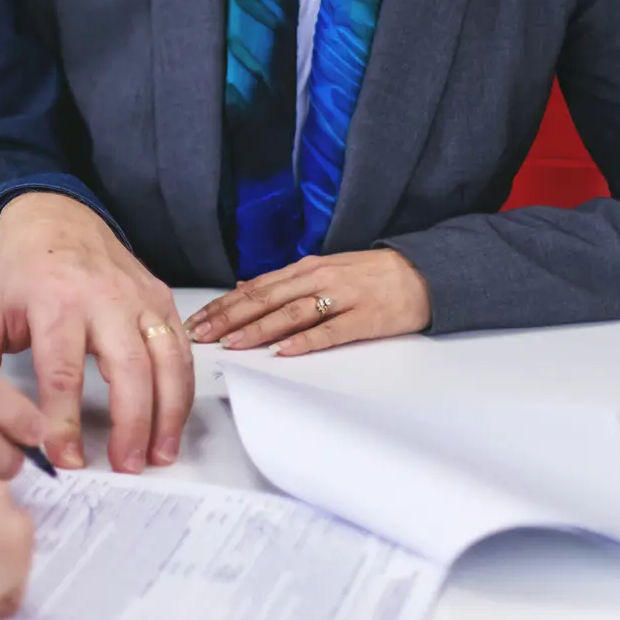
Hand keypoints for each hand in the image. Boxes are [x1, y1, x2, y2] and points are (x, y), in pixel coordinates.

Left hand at [0, 192, 192, 472]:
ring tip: (158, 455)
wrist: (52, 215)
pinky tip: (172, 422)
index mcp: (54, 299)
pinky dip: (183, 389)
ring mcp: (138, 296)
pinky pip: (181, 348)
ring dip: (168, 413)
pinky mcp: (160, 298)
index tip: (64, 458)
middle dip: (131, 423)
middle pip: (128, 368)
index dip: (63, 420)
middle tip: (125, 466)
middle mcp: (103, 296)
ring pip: (167, 360)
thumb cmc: (16, 268)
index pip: (62, 370)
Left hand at [184, 248, 430, 355]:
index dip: (224, 305)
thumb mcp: (323, 269)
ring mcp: (342, 297)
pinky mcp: (365, 318)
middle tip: (202, 335)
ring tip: (232, 344)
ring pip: (291, 313)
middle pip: (265, 299)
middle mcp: (318, 279)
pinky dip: (305, 340)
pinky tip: (284, 351)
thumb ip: (284, 281)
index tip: (197, 321)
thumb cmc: (369, 274)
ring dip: (258, 329)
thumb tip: (244, 287)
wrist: (422, 272)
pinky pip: (331, 331)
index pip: (255, 288)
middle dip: (229, 318)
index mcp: (305, 268)